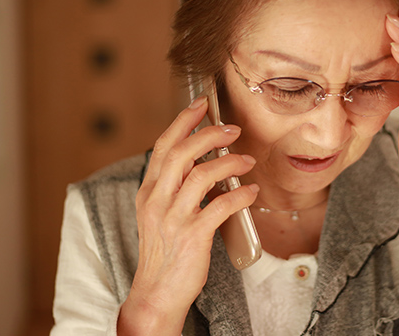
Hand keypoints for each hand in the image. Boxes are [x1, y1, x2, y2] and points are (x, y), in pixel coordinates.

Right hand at [117, 96, 258, 334]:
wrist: (157, 294)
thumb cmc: (165, 253)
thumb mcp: (160, 215)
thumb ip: (176, 188)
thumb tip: (204, 163)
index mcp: (148, 192)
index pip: (162, 146)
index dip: (183, 121)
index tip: (201, 104)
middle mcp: (157, 201)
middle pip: (181, 153)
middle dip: (209, 134)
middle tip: (232, 129)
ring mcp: (173, 218)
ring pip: (202, 175)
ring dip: (229, 162)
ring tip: (247, 161)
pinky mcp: (192, 236)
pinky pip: (221, 206)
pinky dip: (240, 194)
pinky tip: (250, 191)